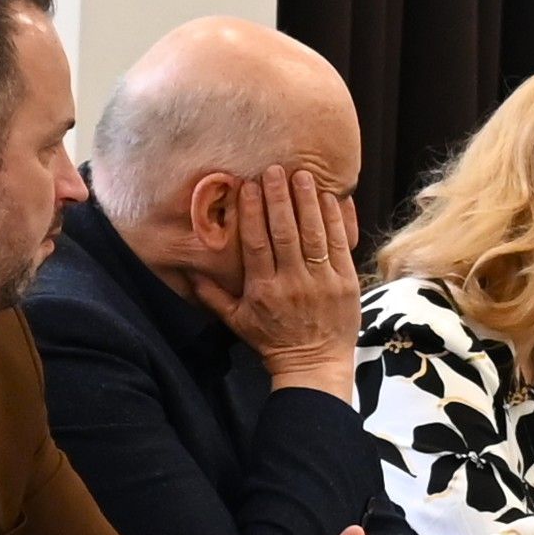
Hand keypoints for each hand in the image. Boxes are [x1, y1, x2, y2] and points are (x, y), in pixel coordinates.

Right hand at [214, 166, 368, 397]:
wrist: (314, 365)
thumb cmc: (272, 341)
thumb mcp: (236, 321)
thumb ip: (212, 295)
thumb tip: (188, 270)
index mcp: (262, 289)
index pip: (256, 243)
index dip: (252, 213)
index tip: (249, 186)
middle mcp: (291, 282)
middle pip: (284, 233)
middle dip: (279, 198)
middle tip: (275, 169)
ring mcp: (321, 282)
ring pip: (313, 235)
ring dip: (307, 202)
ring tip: (303, 175)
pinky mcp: (345, 283)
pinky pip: (338, 245)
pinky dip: (334, 220)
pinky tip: (329, 198)